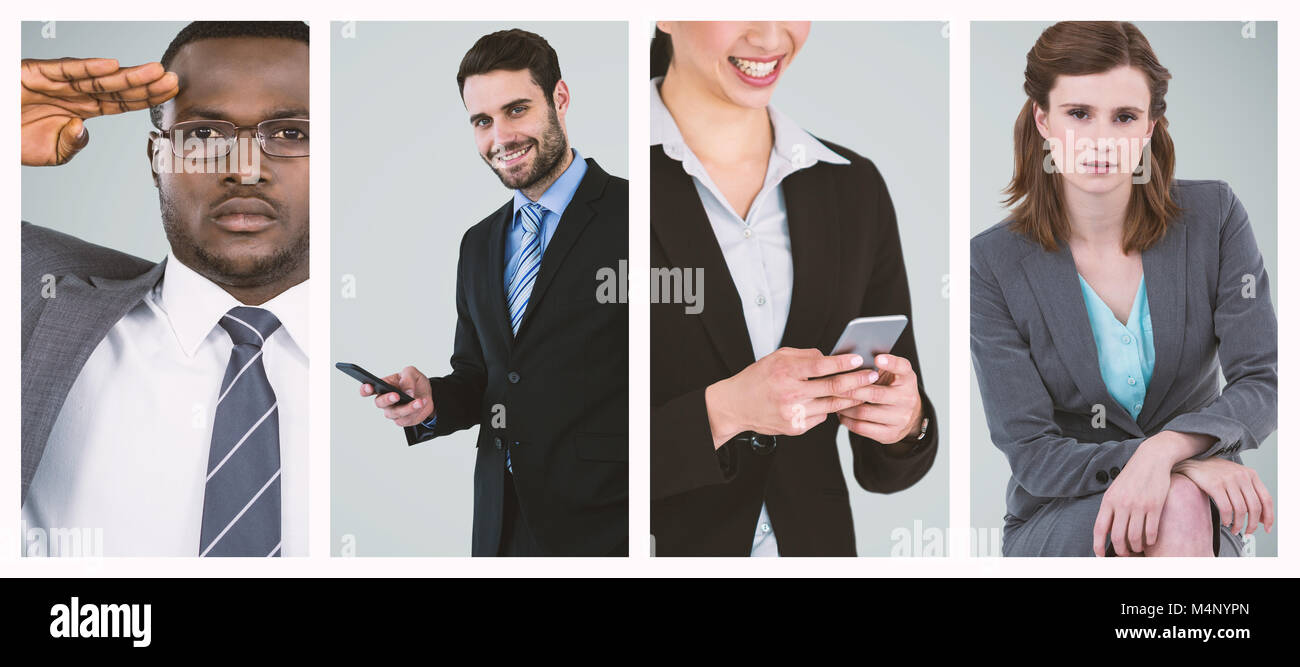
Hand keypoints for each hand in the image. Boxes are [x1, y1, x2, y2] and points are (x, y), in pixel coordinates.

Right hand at [21, 57, 178, 165]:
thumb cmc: (17, 139)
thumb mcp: (52, 152)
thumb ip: (72, 145)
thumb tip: (82, 130)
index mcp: (82, 110)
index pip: (121, 103)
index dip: (146, 97)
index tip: (170, 93)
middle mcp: (74, 93)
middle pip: (117, 88)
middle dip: (145, 84)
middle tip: (172, 79)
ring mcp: (57, 82)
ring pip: (97, 77)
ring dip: (126, 74)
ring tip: (153, 72)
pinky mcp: (36, 73)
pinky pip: (65, 69)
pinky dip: (87, 67)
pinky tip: (111, 66)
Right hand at [359, 365, 434, 426]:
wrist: (428, 394)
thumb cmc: (415, 382)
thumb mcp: (412, 373)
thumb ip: (408, 379)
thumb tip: (407, 392)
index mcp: (382, 386)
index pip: (367, 389)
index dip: (365, 389)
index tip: (369, 387)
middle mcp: (385, 401)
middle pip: (379, 403)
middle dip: (387, 399)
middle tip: (397, 395)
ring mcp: (392, 411)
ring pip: (394, 414)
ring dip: (408, 408)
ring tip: (419, 401)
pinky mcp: (402, 420)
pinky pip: (406, 420)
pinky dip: (415, 412)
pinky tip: (422, 404)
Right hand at [704, 347, 875, 448]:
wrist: (736, 406)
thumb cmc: (758, 378)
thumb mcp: (777, 357)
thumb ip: (803, 355)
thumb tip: (829, 357)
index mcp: (786, 372)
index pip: (822, 365)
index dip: (843, 362)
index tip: (859, 359)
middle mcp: (791, 393)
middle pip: (833, 387)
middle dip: (858, 380)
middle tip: (873, 375)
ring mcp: (794, 413)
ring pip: (832, 405)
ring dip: (852, 397)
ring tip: (865, 390)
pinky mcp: (796, 427)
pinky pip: (821, 417)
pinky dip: (830, 409)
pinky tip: (838, 403)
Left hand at [832, 353, 923, 443]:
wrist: (910, 417)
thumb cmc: (893, 389)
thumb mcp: (893, 374)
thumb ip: (878, 367)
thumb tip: (851, 360)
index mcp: (907, 379)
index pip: (902, 368)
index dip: (891, 363)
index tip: (877, 358)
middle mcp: (907, 398)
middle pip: (875, 394)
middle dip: (851, 389)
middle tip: (834, 384)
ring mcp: (900, 418)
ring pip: (864, 412)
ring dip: (844, 406)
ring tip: (833, 399)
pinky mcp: (890, 433)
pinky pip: (862, 427)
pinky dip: (847, 420)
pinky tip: (840, 413)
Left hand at [1091, 431, 1201, 555]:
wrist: (1151, 459)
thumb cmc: (1132, 476)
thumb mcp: (1114, 490)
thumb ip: (1110, 509)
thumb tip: (1107, 531)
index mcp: (1109, 500)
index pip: (1100, 528)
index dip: (1098, 545)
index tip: (1101, 556)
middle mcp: (1122, 504)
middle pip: (1118, 537)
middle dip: (1121, 551)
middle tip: (1125, 553)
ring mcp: (1139, 505)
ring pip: (1135, 537)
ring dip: (1136, 547)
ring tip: (1138, 547)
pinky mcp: (1154, 506)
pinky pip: (1151, 531)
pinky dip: (1150, 540)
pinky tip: (1150, 540)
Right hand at [1173, 457, 1274, 535]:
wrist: (1193, 462)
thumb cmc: (1216, 473)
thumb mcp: (1237, 478)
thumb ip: (1250, 494)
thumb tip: (1261, 518)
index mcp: (1251, 474)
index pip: (1266, 499)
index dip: (1268, 517)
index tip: (1266, 528)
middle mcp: (1241, 476)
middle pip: (1254, 507)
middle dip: (1252, 524)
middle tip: (1248, 532)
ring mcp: (1228, 480)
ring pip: (1240, 510)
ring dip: (1239, 524)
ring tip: (1235, 529)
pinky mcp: (1214, 485)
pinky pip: (1226, 508)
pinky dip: (1227, 518)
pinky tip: (1225, 521)